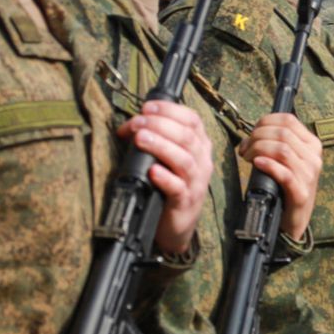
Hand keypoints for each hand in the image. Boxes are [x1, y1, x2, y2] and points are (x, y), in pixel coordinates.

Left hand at [120, 101, 212, 255]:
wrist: (177, 225)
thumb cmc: (170, 186)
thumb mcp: (168, 158)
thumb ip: (157, 139)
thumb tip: (131, 125)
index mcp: (199, 146)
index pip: (192, 120)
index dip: (170, 110)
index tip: (147, 107)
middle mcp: (202, 162)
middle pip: (187, 136)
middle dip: (160, 125)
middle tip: (137, 123)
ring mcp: (196, 182)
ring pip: (184, 160)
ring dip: (161, 146)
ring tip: (140, 139)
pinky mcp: (186, 202)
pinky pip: (178, 188)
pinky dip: (165, 177)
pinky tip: (152, 171)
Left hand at [242, 113, 321, 242]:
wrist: (294, 219)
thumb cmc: (285, 187)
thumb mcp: (287, 160)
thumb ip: (276, 143)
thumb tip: (252, 134)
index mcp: (312, 144)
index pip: (288, 120)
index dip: (264, 122)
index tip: (250, 134)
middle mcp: (314, 157)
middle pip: (282, 133)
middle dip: (257, 137)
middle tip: (244, 149)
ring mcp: (309, 175)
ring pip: (283, 150)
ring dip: (259, 149)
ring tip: (247, 157)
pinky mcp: (301, 193)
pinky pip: (285, 173)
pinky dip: (268, 165)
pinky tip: (257, 164)